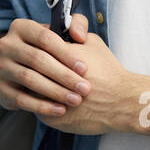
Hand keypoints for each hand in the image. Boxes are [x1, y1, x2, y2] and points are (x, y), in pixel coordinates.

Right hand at [0, 17, 90, 117]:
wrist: (15, 67)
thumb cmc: (45, 49)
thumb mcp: (59, 32)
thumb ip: (76, 24)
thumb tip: (79, 35)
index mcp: (21, 27)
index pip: (45, 38)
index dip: (66, 53)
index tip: (85, 69)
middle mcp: (6, 45)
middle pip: (37, 60)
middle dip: (64, 76)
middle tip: (85, 89)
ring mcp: (0, 66)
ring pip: (30, 79)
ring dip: (56, 91)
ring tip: (76, 100)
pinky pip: (22, 99)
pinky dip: (42, 106)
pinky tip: (60, 110)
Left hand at [35, 13, 133, 135]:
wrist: (121, 101)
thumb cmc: (107, 70)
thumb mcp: (91, 41)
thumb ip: (72, 29)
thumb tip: (55, 30)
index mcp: (53, 56)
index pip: (34, 51)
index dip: (37, 52)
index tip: (40, 54)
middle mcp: (45, 79)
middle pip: (28, 71)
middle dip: (33, 70)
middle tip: (34, 69)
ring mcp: (46, 101)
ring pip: (30, 92)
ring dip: (34, 88)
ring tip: (41, 84)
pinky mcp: (51, 119)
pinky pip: (39, 110)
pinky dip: (43, 105)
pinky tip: (50, 100)